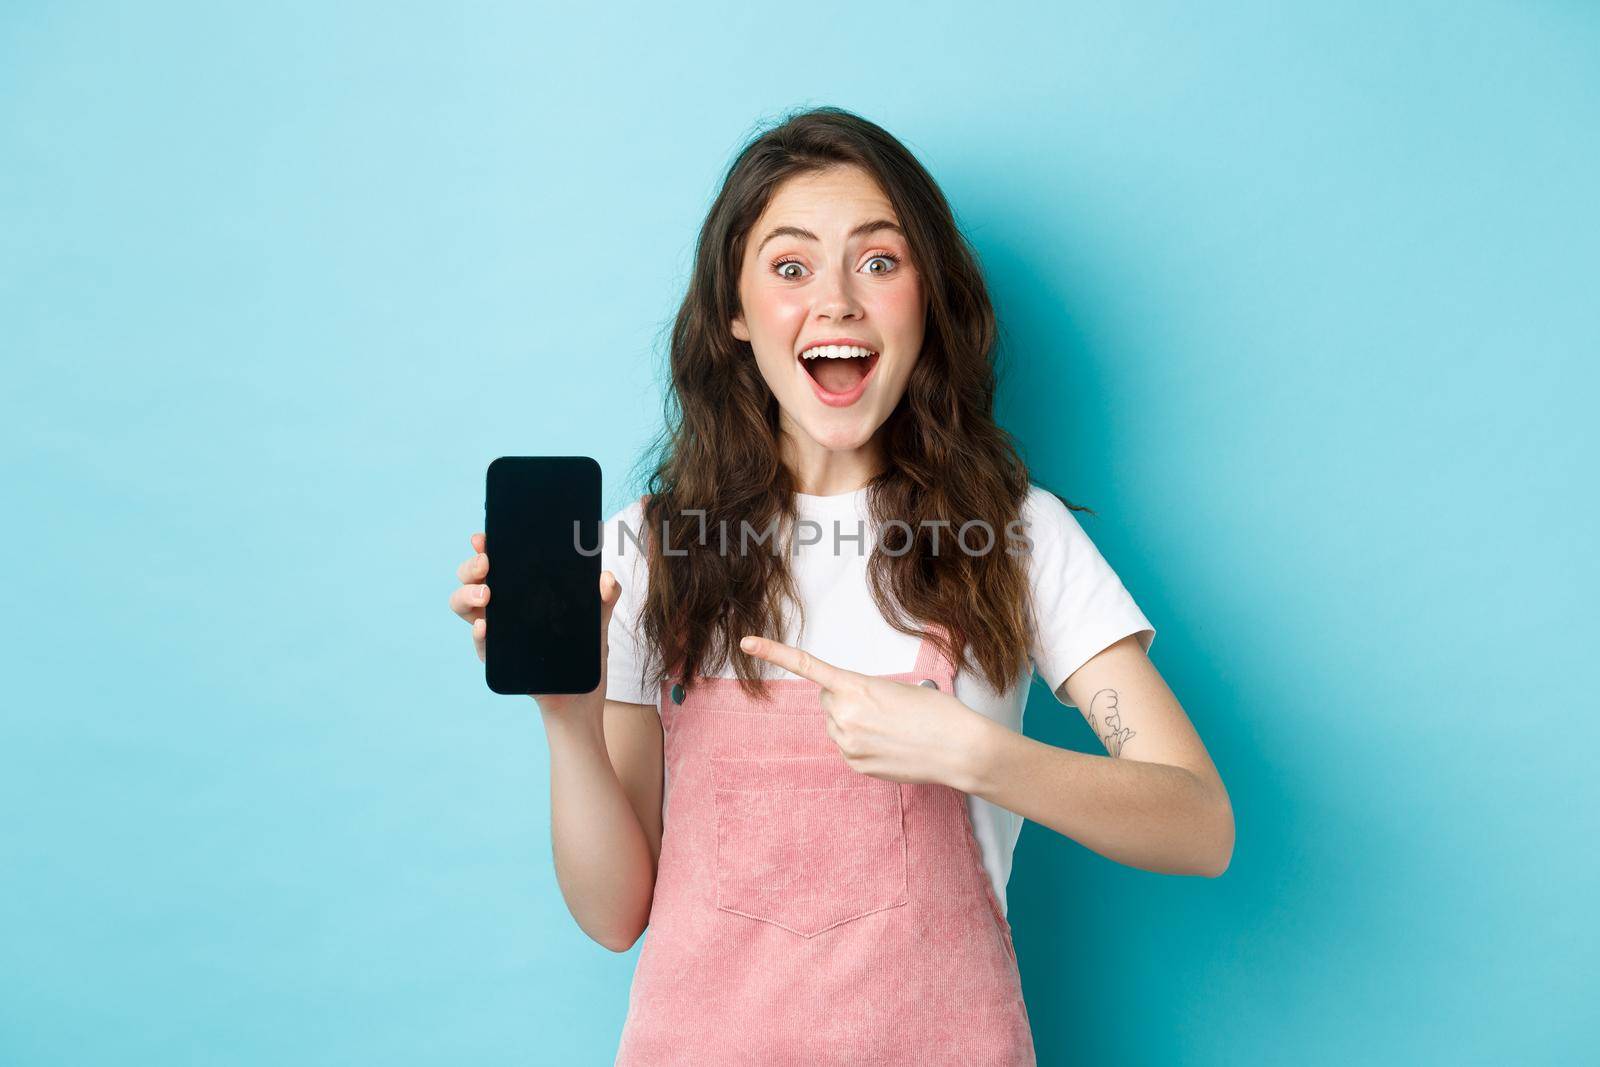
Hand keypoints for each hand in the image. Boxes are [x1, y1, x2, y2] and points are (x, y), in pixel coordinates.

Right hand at [450, 531, 622, 719]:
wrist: (581, 697)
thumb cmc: (584, 653)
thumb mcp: (597, 620)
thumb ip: (605, 597)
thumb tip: (606, 579)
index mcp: (520, 592)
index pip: (496, 564)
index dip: (484, 547)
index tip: (484, 538)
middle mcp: (502, 609)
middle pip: (471, 579)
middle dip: (470, 566)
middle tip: (487, 563)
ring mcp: (497, 633)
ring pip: (463, 606)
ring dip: (467, 594)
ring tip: (486, 594)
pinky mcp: (497, 659)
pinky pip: (480, 644)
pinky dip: (479, 633)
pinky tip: (487, 625)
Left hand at [738, 635, 994, 790]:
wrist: (959, 749)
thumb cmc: (936, 712)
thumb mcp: (896, 688)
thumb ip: (862, 692)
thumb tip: (849, 707)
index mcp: (855, 687)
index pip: (807, 666)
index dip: (774, 651)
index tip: (746, 643)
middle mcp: (844, 716)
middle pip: (828, 698)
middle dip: (846, 697)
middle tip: (882, 704)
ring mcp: (847, 744)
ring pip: (836, 723)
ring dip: (854, 720)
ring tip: (891, 726)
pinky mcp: (855, 765)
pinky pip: (847, 746)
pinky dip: (862, 742)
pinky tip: (889, 744)